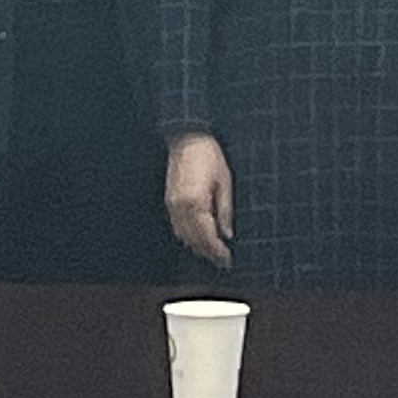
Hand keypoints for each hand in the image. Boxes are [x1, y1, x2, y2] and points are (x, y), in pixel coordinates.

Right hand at [165, 134, 236, 267]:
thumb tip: (226, 234)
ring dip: (197, 246)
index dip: (217, 251)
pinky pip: (177, 225)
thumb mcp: (225, 182)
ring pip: (183, 235)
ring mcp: (172, 204)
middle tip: (222, 260)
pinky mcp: (169, 200)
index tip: (227, 260)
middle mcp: (181, 207)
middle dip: (208, 252)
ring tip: (212, 251)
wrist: (188, 138)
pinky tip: (198, 237)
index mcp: (196, 203)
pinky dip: (187, 235)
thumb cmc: (209, 156)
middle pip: (194, 239)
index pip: (207, 236)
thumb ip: (225, 211)